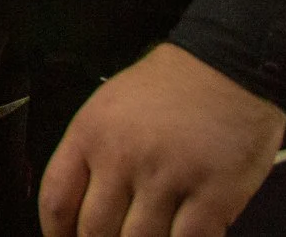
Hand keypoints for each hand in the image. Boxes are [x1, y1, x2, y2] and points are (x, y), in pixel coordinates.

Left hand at [37, 42, 285, 236]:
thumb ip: (92, 156)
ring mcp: (168, 179)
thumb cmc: (168, 88)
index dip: (57, 234)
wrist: (228, 65)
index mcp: (90, 135)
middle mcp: (123, 158)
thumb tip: (81, 209)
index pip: (57, 200)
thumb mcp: (108, 108)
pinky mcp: (214, 196)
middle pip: (95, 230)